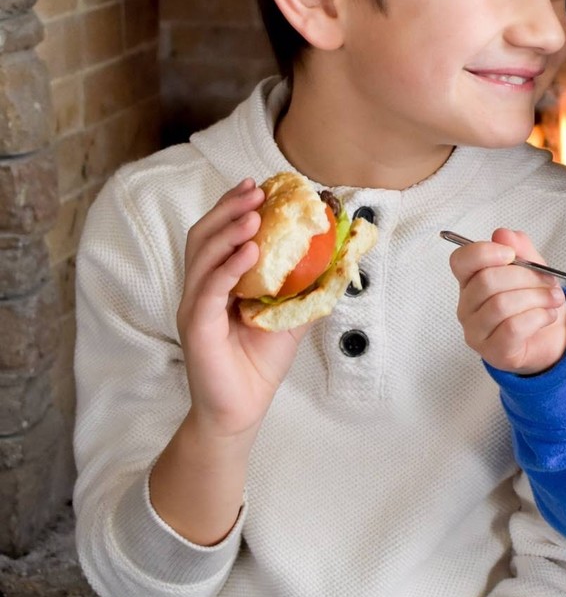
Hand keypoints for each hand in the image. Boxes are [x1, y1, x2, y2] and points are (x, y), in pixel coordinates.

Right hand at [151, 180, 309, 544]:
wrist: (241, 410)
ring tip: (254, 216)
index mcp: (218, 282)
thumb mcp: (291, 317)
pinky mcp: (196, 328)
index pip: (219, 234)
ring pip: (202, 258)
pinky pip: (208, 291)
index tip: (258, 186)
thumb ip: (306, 287)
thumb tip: (338, 258)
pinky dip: (227, 268)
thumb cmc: (260, 363)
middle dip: (228, 209)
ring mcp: (195, 307)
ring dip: (228, 232)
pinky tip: (248, 253)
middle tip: (254, 191)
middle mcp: (200, 289)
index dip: (234, 207)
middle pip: (204, 236)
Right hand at [450, 227, 565, 374]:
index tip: (512, 255)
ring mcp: (476, 332)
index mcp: (471, 280)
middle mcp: (467, 306)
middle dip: (526, 277)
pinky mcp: (493, 352)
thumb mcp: (533, 269)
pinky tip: (548, 315)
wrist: (551, 338)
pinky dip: (538, 317)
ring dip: (536, 298)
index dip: (484, 252)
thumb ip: (520, 249)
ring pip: (500, 305)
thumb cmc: (535, 301)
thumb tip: (503, 235)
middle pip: (487, 281)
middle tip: (549, 282)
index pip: (461, 261)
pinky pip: (513, 328)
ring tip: (554, 299)